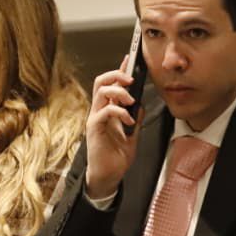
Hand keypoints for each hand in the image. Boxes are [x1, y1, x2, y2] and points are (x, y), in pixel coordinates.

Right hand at [84, 65, 142, 199]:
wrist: (108, 176)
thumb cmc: (116, 156)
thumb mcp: (132, 134)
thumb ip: (136, 118)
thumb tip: (142, 104)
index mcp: (107, 110)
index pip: (110, 84)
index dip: (119, 70)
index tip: (129, 58)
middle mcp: (98, 111)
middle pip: (101, 81)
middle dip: (116, 75)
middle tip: (131, 79)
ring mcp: (95, 118)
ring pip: (101, 92)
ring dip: (119, 92)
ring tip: (131, 100)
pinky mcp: (94, 129)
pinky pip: (105, 112)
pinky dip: (120, 112)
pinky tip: (130, 121)